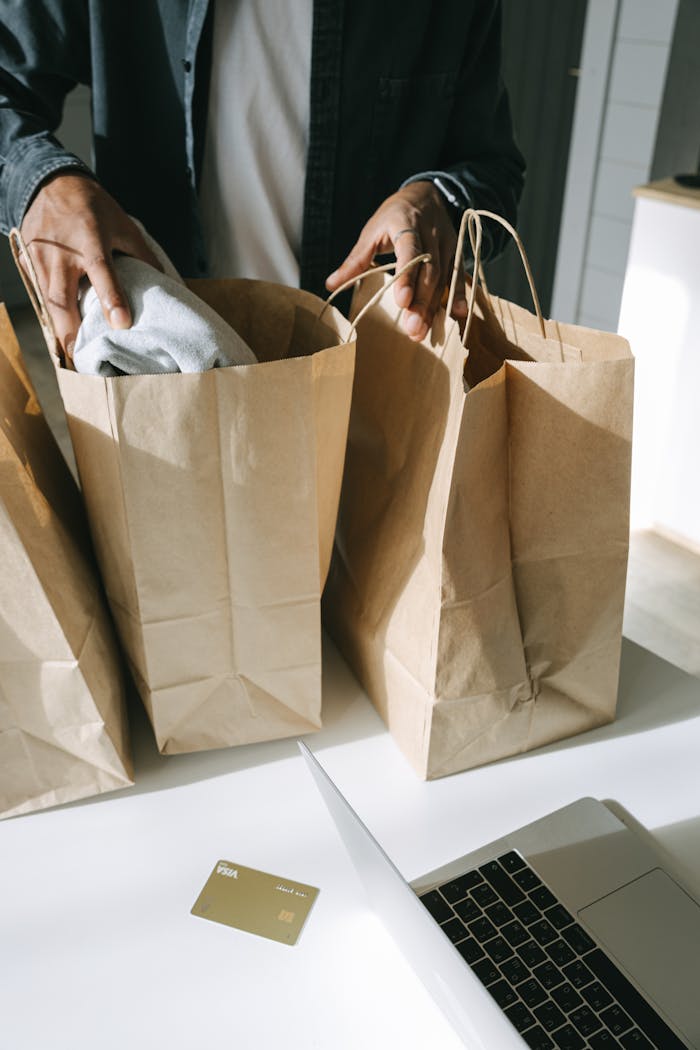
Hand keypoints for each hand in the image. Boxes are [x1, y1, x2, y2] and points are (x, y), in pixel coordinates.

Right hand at [19, 172, 162, 357]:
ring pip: (48, 302)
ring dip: (60, 330)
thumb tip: (166, 284)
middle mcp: (62, 253)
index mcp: (90, 240)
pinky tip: (61, 333)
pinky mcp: (29, 263)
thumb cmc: (92, 205)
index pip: (102, 273)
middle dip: (71, 332)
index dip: (112, 299)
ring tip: (73, 356)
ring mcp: (41, 259)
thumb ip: (142, 255)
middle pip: (63, 299)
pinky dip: (51, 316)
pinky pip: (41, 295)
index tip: (122, 323)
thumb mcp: (123, 224)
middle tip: (82, 359)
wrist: (50, 182)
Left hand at [325, 180, 466, 340]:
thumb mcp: (372, 231)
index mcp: (406, 224)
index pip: (409, 250)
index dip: (407, 277)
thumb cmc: (394, 215)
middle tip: (412, 329)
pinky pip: (458, 276)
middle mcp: (430, 234)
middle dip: (421, 302)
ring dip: (433, 307)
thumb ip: (356, 259)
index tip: (401, 302)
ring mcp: (446, 244)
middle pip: (429, 271)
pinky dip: (459, 295)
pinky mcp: (455, 253)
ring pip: (443, 278)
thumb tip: (330, 284)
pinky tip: (458, 314)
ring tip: (422, 332)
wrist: (426, 195)